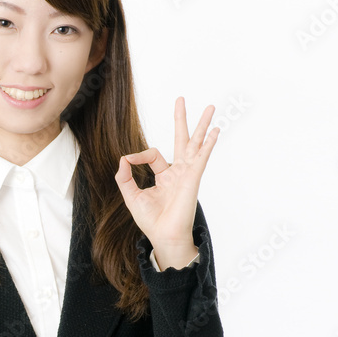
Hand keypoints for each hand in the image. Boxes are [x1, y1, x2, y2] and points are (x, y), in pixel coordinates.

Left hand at [114, 96, 219, 248]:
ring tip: (211, 108)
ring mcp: (187, 174)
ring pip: (195, 144)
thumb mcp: (131, 196)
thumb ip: (124, 177)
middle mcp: (178, 172)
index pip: (153, 155)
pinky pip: (201, 157)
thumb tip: (122, 159)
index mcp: (164, 177)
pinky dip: (208, 144)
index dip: (138, 155)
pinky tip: (215, 131)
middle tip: (181, 99)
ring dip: (202, 126)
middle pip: (181, 140)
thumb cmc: (151, 221)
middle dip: (182, 120)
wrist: (164, 237)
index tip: (128, 160)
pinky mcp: (193, 179)